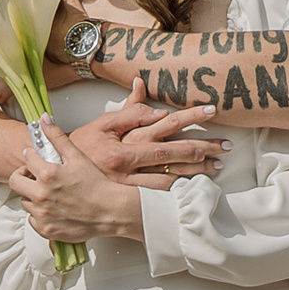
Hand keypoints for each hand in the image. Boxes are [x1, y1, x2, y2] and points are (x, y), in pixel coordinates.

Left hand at [10, 130, 145, 250]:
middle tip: (35, 176)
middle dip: (23, 175)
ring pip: (25, 201)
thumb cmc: (96, 184)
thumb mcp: (77, 156)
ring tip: (49, 192)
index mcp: (47, 174)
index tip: (37, 158)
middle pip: (15, 181)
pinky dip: (39, 214)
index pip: (26, 158)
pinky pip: (32, 219)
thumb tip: (44, 120)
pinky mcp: (45, 230)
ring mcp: (42, 214)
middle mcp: (41, 195)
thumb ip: (57, 137)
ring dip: (32, 195)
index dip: (32, 156)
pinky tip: (53, 208)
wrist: (110, 211)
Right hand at [67, 75, 227, 185]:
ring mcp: (132, 184)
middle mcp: (132, 164)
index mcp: (127, 141)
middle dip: (204, 149)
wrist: (60, 176)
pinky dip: (179, 191)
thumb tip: (147, 91)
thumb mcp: (103, 123)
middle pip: (176, 154)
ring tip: (218, 166)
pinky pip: (159, 196)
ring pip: (172, 178)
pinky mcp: (130, 198)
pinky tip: (194, 188)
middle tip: (228, 145)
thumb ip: (129, 111)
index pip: (167, 125)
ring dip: (196, 172)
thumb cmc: (83, 146)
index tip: (212, 110)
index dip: (190, 117)